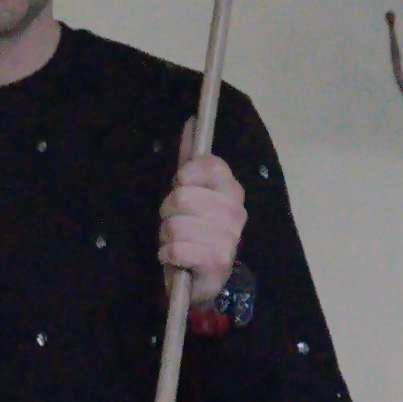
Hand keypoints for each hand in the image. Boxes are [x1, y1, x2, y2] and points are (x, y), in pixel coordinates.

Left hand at [162, 123, 246, 306]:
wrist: (198, 279)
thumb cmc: (192, 231)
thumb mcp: (190, 192)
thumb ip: (190, 159)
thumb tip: (191, 122)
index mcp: (231, 190)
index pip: (210, 164)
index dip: (186, 174)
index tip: (182, 186)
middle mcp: (235, 212)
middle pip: (182, 195)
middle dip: (168, 211)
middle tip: (176, 223)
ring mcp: (229, 238)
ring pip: (176, 224)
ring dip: (167, 236)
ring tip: (177, 243)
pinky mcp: (218, 261)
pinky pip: (177, 248)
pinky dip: (168, 254)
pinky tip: (178, 259)